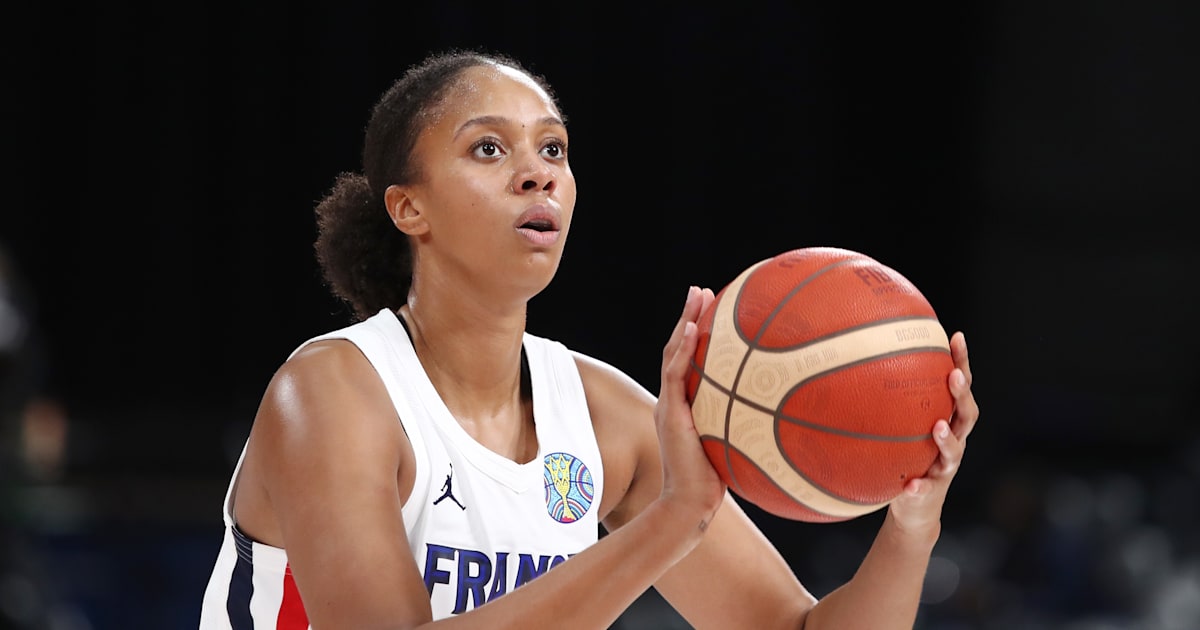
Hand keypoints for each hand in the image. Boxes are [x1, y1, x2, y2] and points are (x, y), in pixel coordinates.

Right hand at [655, 286, 725, 526]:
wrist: (690, 504)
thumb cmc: (715, 485)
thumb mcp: (734, 449)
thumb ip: (746, 428)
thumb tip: (787, 416)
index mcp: (684, 405)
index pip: (687, 362)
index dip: (696, 335)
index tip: (712, 310)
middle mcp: (672, 400)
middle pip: (677, 349)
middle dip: (689, 316)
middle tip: (701, 290)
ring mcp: (667, 404)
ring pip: (672, 353)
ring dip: (685, 321)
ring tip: (696, 294)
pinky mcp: (669, 413)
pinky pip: (674, 374)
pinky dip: (683, 349)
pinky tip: (696, 328)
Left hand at [888, 331, 978, 533]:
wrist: (915, 508)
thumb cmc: (909, 458)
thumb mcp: (902, 427)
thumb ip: (893, 402)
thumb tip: (862, 359)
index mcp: (949, 421)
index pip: (959, 388)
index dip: (962, 362)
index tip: (955, 337)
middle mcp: (953, 442)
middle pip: (967, 414)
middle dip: (962, 394)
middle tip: (954, 376)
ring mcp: (944, 468)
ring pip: (954, 451)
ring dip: (947, 439)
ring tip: (938, 426)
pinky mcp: (930, 492)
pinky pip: (926, 488)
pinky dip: (920, 486)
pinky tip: (912, 484)